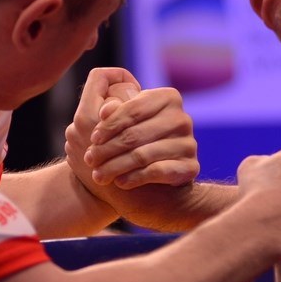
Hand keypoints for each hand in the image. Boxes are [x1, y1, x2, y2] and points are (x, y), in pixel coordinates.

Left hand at [64, 67, 197, 191]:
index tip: (92, 138)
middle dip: (107, 148)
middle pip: (135, 134)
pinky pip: (157, 171)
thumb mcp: (122, 123)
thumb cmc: (134, 145)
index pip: (132, 109)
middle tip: (90, 159)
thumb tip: (105, 110)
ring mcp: (189, 143)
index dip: (109, 125)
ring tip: (99, 174)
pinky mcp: (190, 167)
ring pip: (142, 155)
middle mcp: (182, 118)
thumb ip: (112, 110)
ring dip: (115, 166)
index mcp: (168, 97)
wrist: (160, 184)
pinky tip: (120, 182)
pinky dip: (135, 177)